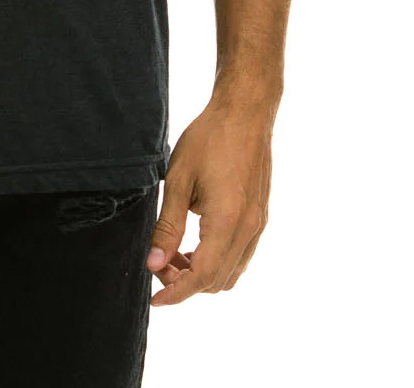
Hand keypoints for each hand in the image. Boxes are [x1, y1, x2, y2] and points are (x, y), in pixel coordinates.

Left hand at [145, 91, 274, 305]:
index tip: (153, 301)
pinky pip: (240, 255)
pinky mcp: (260, 217)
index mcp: (228, 221)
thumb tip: (154, 264)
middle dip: (185, 283)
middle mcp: (249, 229)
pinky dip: (216, 260)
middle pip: (217, 280)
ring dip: (202, 273)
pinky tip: (194, 242)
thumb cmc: (208, 139)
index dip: (176, 293)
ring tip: (172, 253)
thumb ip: (168, 226)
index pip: (202, 276)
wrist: (245, 113)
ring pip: (231, 272)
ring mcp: (259, 224)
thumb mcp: (178, 180)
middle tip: (157, 263)